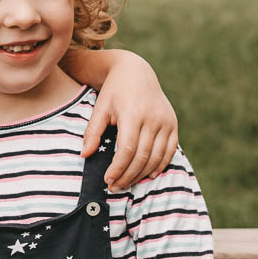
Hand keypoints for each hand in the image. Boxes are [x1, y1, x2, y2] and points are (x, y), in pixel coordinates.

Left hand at [80, 51, 177, 189]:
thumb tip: (85, 155)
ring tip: (127, 183)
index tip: (107, 180)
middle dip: (128, 175)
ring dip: (142, 174)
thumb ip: (93, 131)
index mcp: (133, 114)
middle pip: (142, 156)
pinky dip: (160, 165)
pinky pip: (169, 150)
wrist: (136, 72)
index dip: (118, 168)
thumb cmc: (114, 91)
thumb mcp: (100, 107)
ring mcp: (165, 121)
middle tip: (115, 186)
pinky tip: (149, 174)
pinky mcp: (172, 123)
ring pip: (156, 157)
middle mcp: (153, 118)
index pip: (127, 149)